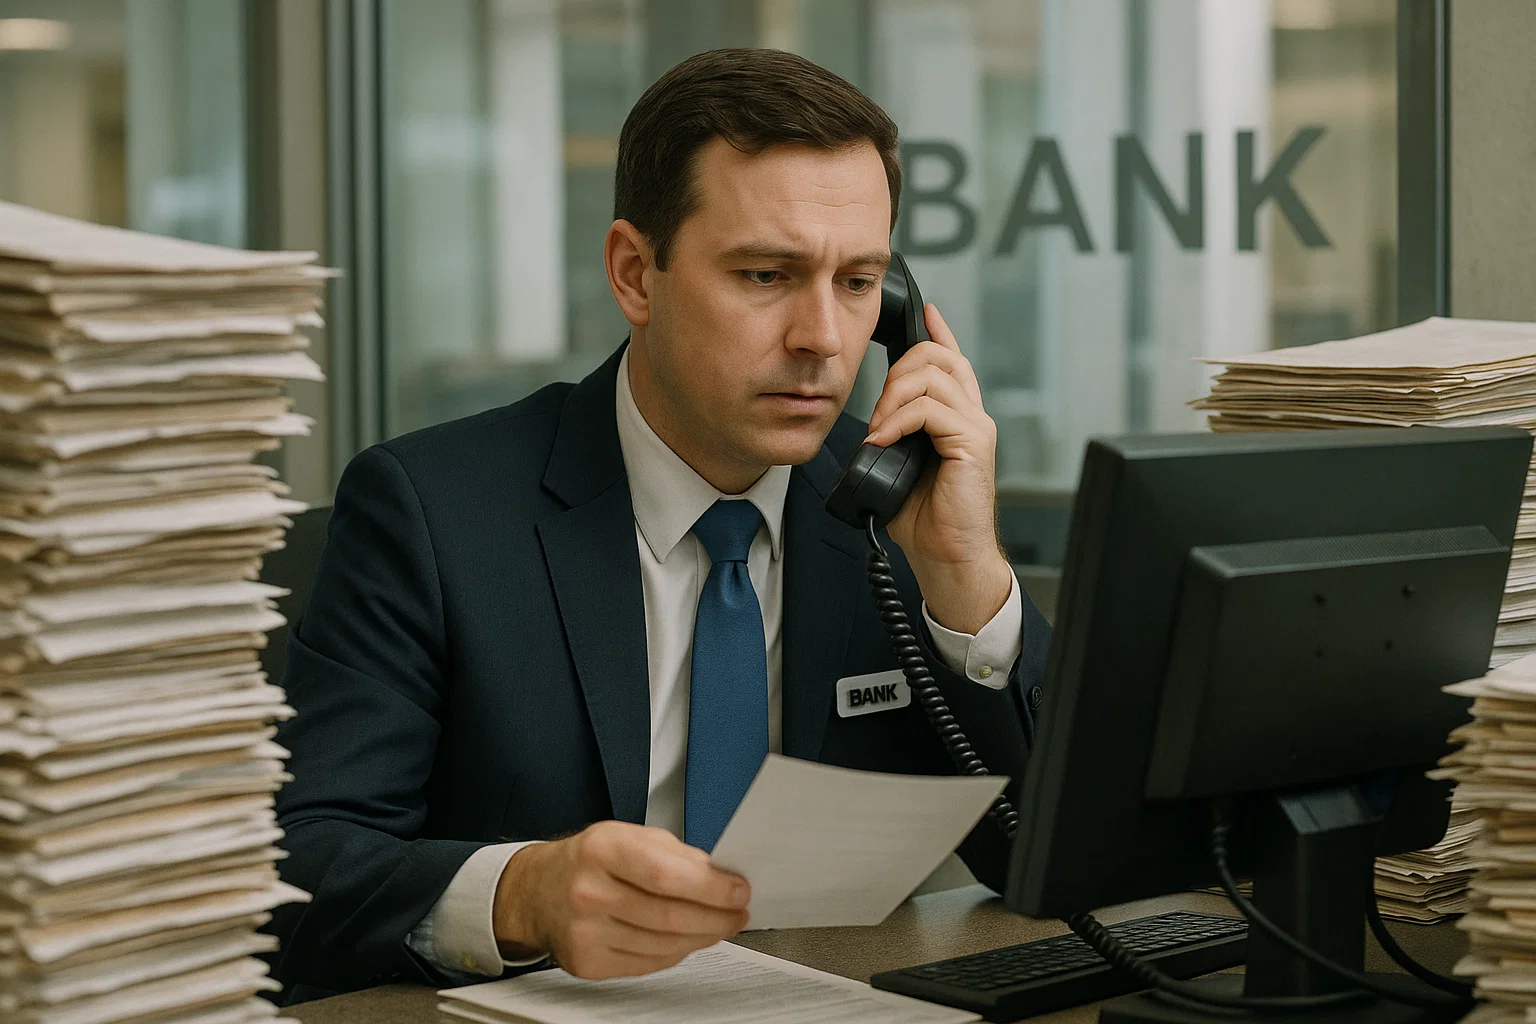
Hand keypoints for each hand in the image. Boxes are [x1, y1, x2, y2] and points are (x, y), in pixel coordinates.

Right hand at [492, 820, 750, 978]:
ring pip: (663, 945)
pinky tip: (687, 939)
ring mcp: (585, 932)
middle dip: (716, 918)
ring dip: (702, 937)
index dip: (710, 887)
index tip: (739, 891)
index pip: (665, 874)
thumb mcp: (627, 835)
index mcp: (601, 849)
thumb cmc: (589, 860)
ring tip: (719, 926)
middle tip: (738, 914)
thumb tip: (720, 877)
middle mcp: (588, 892)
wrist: (537, 891)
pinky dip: (676, 952)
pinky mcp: (587, 963)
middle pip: (669, 916)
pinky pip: (648, 964)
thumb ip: (673, 853)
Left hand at [864, 303, 1011, 634]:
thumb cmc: (925, 519)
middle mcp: (972, 415)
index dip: (938, 332)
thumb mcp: (898, 464)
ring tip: (878, 431)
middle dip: (897, 371)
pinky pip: (932, 408)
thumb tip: (869, 421)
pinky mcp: (974, 443)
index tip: (924, 311)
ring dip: (893, 397)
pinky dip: (899, 419)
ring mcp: (976, 427)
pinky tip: (885, 440)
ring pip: (932, 375)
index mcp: (957, 417)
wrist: (946, 557)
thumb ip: (893, 434)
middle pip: (937, 356)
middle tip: (876, 412)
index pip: (952, 359)